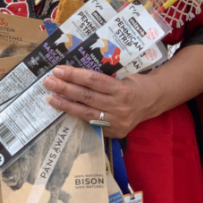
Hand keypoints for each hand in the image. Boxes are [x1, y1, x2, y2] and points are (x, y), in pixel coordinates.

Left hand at [44, 44, 202, 137]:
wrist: (154, 100)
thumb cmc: (136, 82)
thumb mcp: (124, 74)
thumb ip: (103, 77)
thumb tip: (76, 71)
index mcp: (122, 89)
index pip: (93, 81)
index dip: (74, 75)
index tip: (58, 70)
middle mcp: (119, 106)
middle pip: (86, 97)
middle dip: (65, 88)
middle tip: (48, 81)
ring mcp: (117, 122)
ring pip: (85, 113)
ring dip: (65, 105)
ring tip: (50, 97)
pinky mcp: (115, 132)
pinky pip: (92, 124)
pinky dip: (77, 117)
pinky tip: (64, 110)